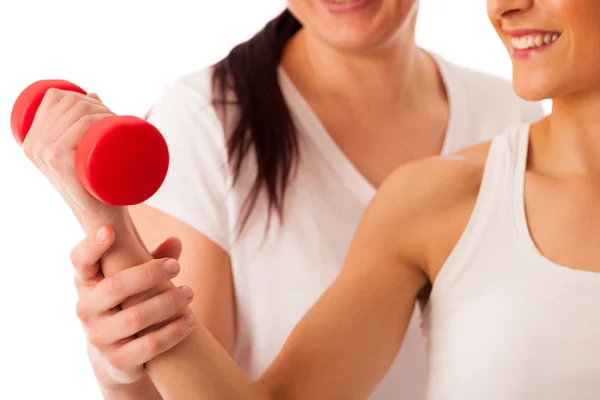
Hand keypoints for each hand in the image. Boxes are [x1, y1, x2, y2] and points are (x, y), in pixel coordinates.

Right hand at [21, 89, 116, 225]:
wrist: (101, 216)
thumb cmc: (95, 183)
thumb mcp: (81, 149)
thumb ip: (80, 123)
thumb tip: (92, 93)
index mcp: (31, 140)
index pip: (54, 97)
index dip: (82, 96)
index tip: (103, 110)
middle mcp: (33, 144)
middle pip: (69, 102)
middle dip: (98, 103)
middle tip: (116, 120)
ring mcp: (44, 152)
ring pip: (78, 110)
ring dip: (103, 109)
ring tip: (118, 123)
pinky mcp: (58, 160)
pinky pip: (80, 125)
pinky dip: (98, 118)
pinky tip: (110, 122)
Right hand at [70, 226, 196, 386]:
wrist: (117, 356)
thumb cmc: (128, 303)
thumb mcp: (134, 279)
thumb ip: (150, 259)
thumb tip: (175, 241)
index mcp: (87, 283)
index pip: (80, 261)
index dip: (92, 245)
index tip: (110, 230)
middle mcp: (86, 310)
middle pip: (114, 287)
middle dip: (148, 274)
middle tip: (176, 266)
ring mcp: (99, 337)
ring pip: (135, 318)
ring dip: (167, 303)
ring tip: (189, 293)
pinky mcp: (117, 360)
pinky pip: (148, 346)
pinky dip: (172, 332)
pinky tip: (190, 321)